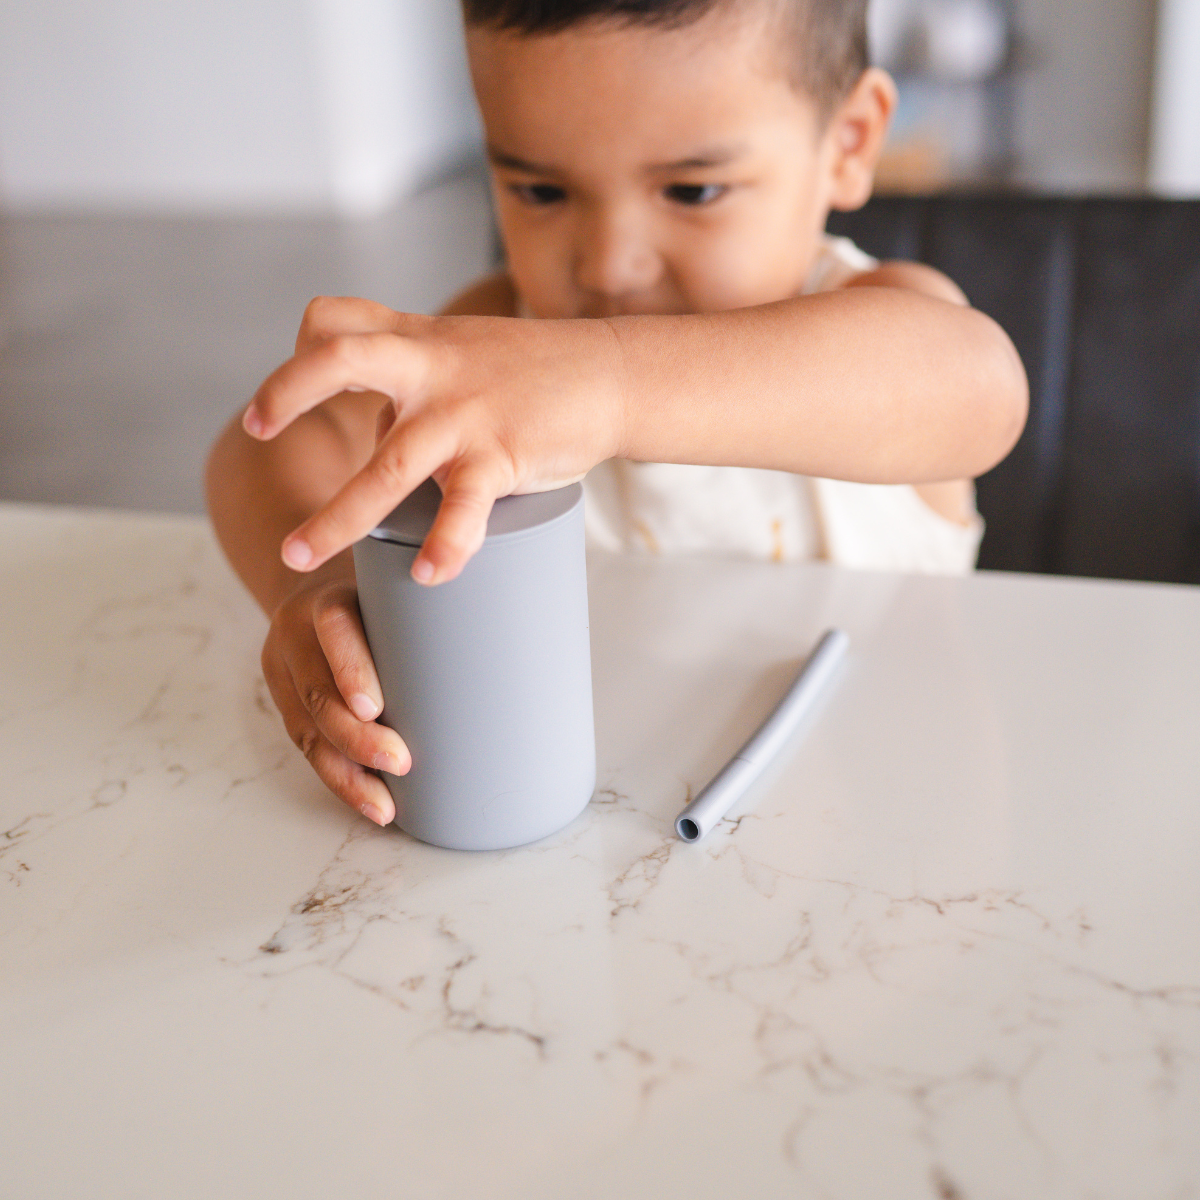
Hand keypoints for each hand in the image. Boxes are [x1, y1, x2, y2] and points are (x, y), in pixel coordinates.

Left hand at [242, 296, 626, 584]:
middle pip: (341, 360)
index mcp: (418, 343)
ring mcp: (464, 414)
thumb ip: (416, 387)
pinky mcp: (500, 456)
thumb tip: (379, 444)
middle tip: (254, 430)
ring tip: (298, 555)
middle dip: (286, 393)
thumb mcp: (465, 355)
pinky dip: (445, 546)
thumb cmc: (535, 373)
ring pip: (387, 465)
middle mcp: (433, 370)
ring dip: (335, 516)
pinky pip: (463, 508)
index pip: (336, 319)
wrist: (611, 376)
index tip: (282, 398)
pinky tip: (428, 574)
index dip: (298, 352)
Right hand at [262, 553, 409, 824]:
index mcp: (331, 596)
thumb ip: (431, 615)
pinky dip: (340, 777)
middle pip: (318, 691)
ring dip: (348, 773)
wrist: (318, 595)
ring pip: (308, 730)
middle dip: (356, 737)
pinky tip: (369, 800)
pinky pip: (308, 747)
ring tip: (384, 804)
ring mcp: (285, 670)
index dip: (351, 668)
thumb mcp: (399, 594)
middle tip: (400, 762)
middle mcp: (298, 632)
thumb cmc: (382, 601)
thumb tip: (503, 655)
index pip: (334, 626)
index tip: (376, 708)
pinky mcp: (285, 702)